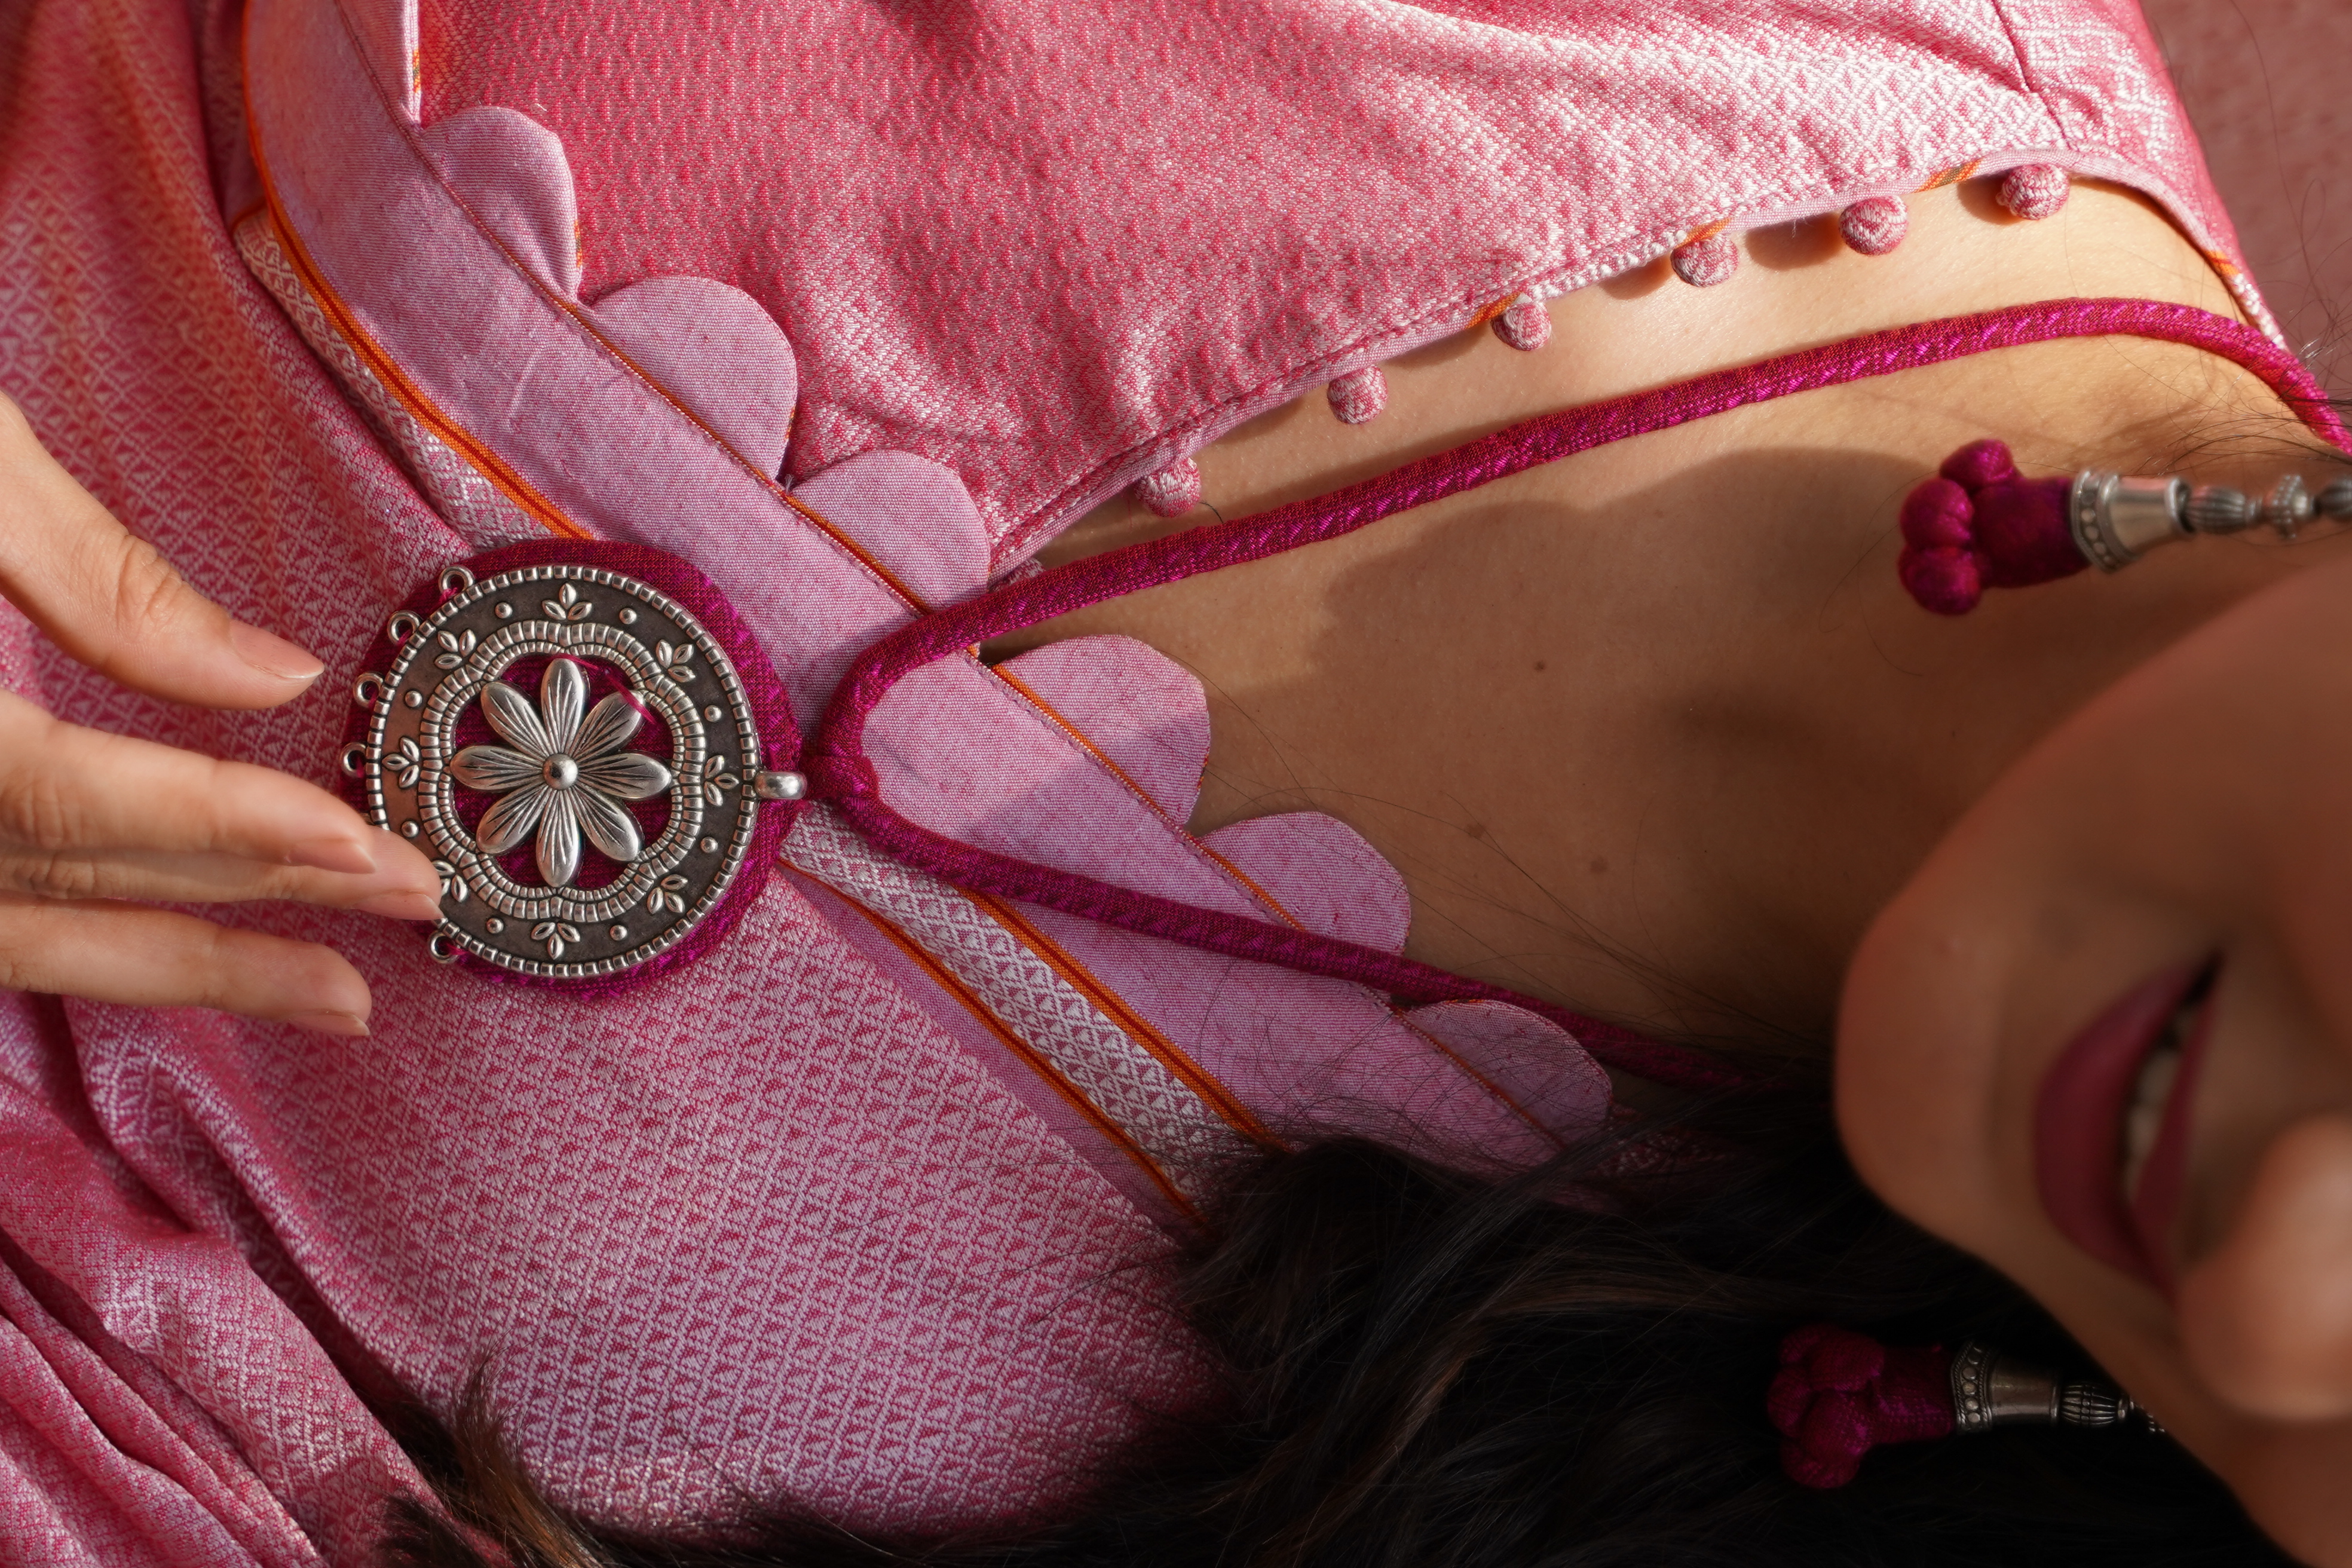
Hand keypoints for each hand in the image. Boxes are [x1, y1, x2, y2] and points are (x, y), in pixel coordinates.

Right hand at [0, 393, 441, 1035]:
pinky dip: (78, 943)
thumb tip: (271, 676)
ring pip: (15, 937)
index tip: (364, 850)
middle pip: (59, 890)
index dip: (218, 828)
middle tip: (414, 910)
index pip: (61, 802)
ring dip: (180, 966)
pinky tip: (174, 953)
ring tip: (337, 997)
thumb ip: (98, 579)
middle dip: (248, 908)